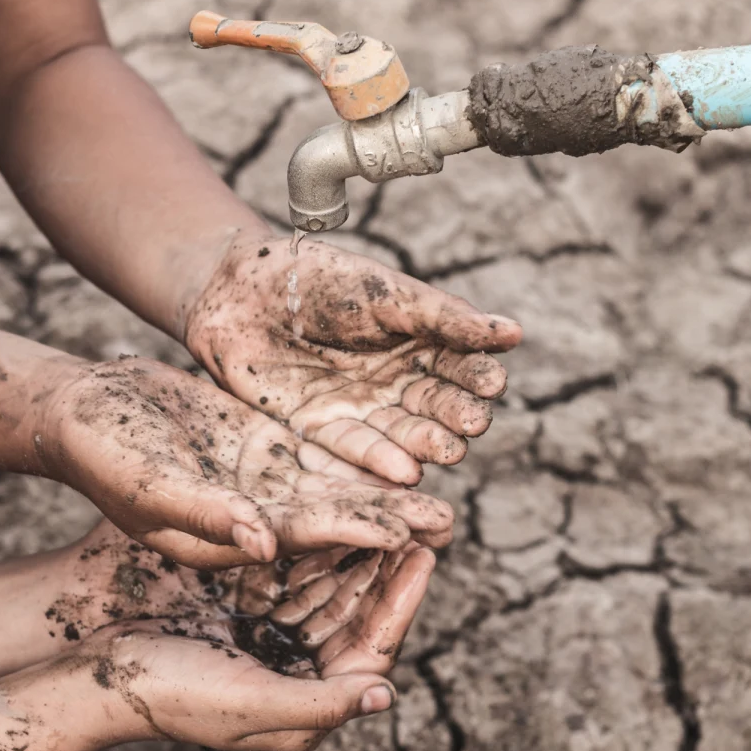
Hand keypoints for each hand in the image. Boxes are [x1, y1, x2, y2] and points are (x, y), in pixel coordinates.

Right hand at [40, 523, 434, 750]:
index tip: (425, 554)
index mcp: (304, 698)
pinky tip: (333, 502)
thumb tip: (387, 695)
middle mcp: (293, 662)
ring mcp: (267, 627)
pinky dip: (313, 535)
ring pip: (327, 580)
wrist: (93, 663)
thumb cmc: (170, 692)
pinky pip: (291, 562)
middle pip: (355, 609)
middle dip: (386, 565)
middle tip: (419, 518)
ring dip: (356, 545)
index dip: (400, 601)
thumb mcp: (250, 703)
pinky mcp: (240, 596)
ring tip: (386, 503)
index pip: (371, 646)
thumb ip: (319, 704)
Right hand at [41, 358, 452, 568]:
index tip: (405, 535)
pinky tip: (397, 450)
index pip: (302, 540)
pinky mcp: (260, 447)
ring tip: (439, 491)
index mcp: (227, 540)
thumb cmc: (103, 455)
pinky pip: (316, 452)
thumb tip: (265, 542)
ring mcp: (258, 482)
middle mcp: (251, 519)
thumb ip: (206, 514)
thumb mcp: (149, 487)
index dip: (354, 535)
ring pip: (330, 488)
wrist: (83, 411)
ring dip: (381, 491)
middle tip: (448, 524)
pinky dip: (354, 453)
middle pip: (331, 521)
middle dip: (386, 522)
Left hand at [185, 234, 522, 485]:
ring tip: (444, 451)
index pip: (459, 365)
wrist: (237, 288)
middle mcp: (394, 382)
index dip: (476, 376)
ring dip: (424, 446)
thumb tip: (513, 333)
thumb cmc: (316, 277)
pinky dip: (377, 464)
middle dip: (454, 417)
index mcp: (418, 343)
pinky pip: (350, 452)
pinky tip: (402, 473)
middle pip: (433, 407)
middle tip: (471, 424)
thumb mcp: (384, 293)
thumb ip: (443, 317)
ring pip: (399, 436)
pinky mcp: (317, 431)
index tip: (493, 383)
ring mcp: (358, 409)